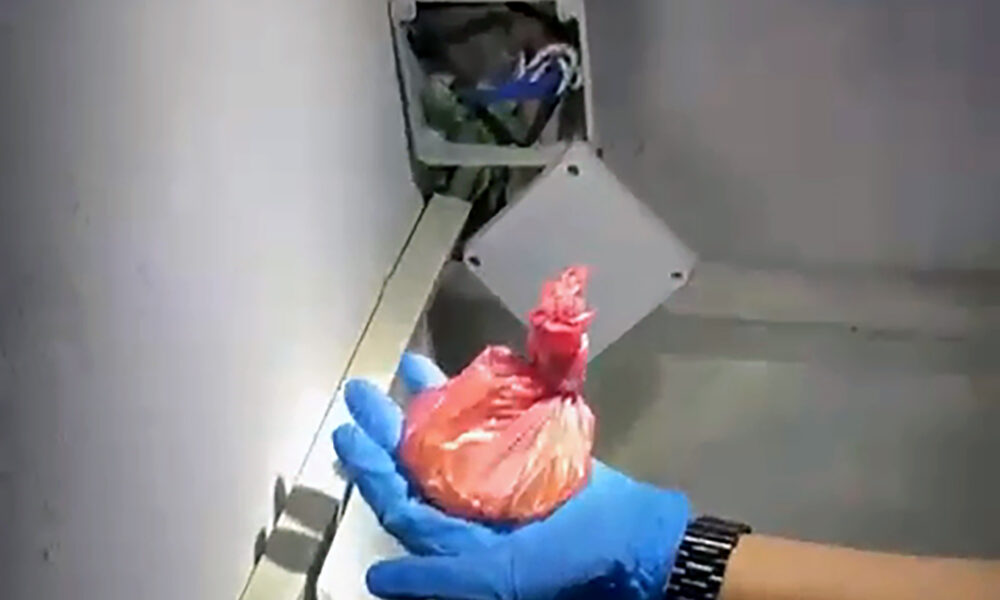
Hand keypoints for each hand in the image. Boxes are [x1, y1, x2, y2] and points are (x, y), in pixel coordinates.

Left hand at [332, 353, 690, 599]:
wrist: (635, 538)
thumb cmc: (564, 562)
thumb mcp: (496, 579)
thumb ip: (439, 578)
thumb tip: (376, 583)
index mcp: (455, 538)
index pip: (400, 501)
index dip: (370, 470)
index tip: (347, 432)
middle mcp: (469, 508)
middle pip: (416, 463)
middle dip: (388, 427)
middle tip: (364, 392)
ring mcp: (497, 478)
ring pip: (450, 437)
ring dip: (427, 403)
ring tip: (410, 367)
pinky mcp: (527, 455)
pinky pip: (490, 423)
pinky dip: (474, 398)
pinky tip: (463, 373)